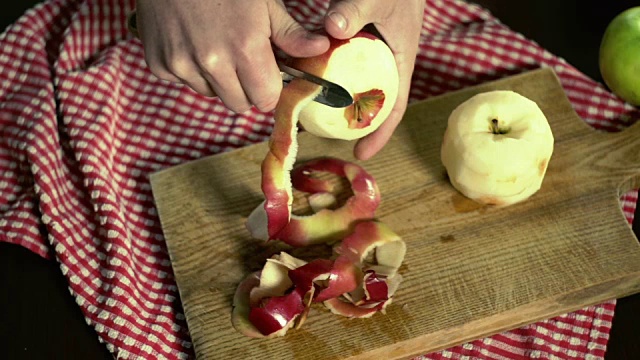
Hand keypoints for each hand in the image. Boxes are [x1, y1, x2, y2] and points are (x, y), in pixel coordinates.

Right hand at [135, 0, 329, 112]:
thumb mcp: (263, 3)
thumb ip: (291, 34)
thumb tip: (321, 49)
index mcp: (244, 49)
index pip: (265, 100)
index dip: (268, 88)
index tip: (265, 74)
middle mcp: (212, 63)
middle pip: (238, 105)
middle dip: (244, 88)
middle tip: (240, 59)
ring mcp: (181, 65)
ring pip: (210, 94)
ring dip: (216, 79)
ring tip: (213, 44)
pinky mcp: (159, 64)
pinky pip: (183, 82)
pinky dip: (189, 69)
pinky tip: (190, 41)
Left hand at [324, 0, 423, 159]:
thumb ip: (355, 10)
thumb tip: (333, 30)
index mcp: (400, 61)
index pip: (394, 108)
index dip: (379, 134)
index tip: (361, 153)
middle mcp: (386, 62)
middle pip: (372, 104)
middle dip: (353, 125)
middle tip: (326, 138)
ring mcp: (371, 53)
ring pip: (355, 86)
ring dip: (337, 103)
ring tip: (311, 115)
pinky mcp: (356, 42)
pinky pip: (343, 67)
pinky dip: (328, 77)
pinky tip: (307, 79)